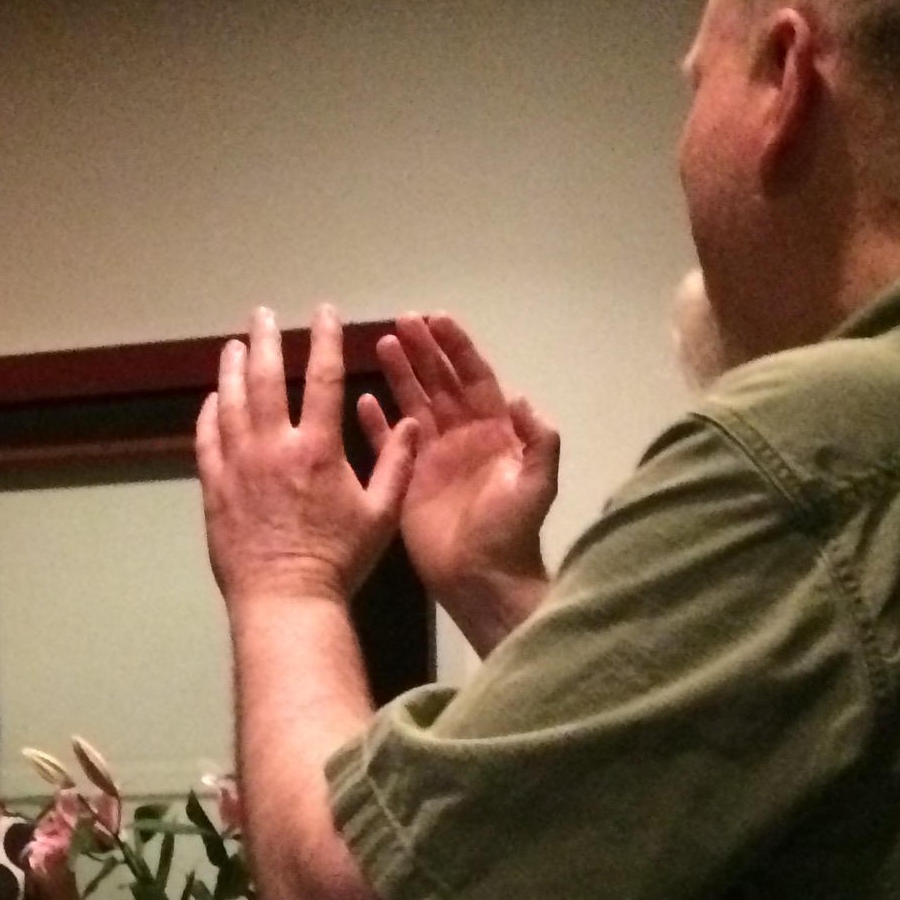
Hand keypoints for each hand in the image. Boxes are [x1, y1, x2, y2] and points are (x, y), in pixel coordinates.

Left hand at [195, 306, 413, 609]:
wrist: (285, 598)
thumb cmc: (338, 560)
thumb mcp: (381, 514)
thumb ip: (396, 465)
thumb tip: (411, 422)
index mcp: (318, 448)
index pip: (323, 378)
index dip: (325, 339)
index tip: (324, 313)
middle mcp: (274, 446)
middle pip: (266, 378)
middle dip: (266, 339)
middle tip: (263, 315)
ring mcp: (238, 465)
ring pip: (230, 402)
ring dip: (232, 368)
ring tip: (235, 345)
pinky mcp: (214, 487)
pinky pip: (206, 439)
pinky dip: (209, 413)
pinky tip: (213, 398)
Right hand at [360, 313, 559, 646]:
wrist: (483, 580)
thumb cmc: (511, 532)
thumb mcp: (537, 485)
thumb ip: (538, 442)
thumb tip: (521, 398)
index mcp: (494, 431)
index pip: (475, 378)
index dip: (457, 348)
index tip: (436, 319)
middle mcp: (462, 436)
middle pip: (440, 383)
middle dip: (422, 351)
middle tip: (400, 322)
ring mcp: (433, 456)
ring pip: (414, 404)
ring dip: (399, 375)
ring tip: (380, 344)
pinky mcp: (408, 479)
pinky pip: (389, 443)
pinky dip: (376, 422)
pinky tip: (361, 401)